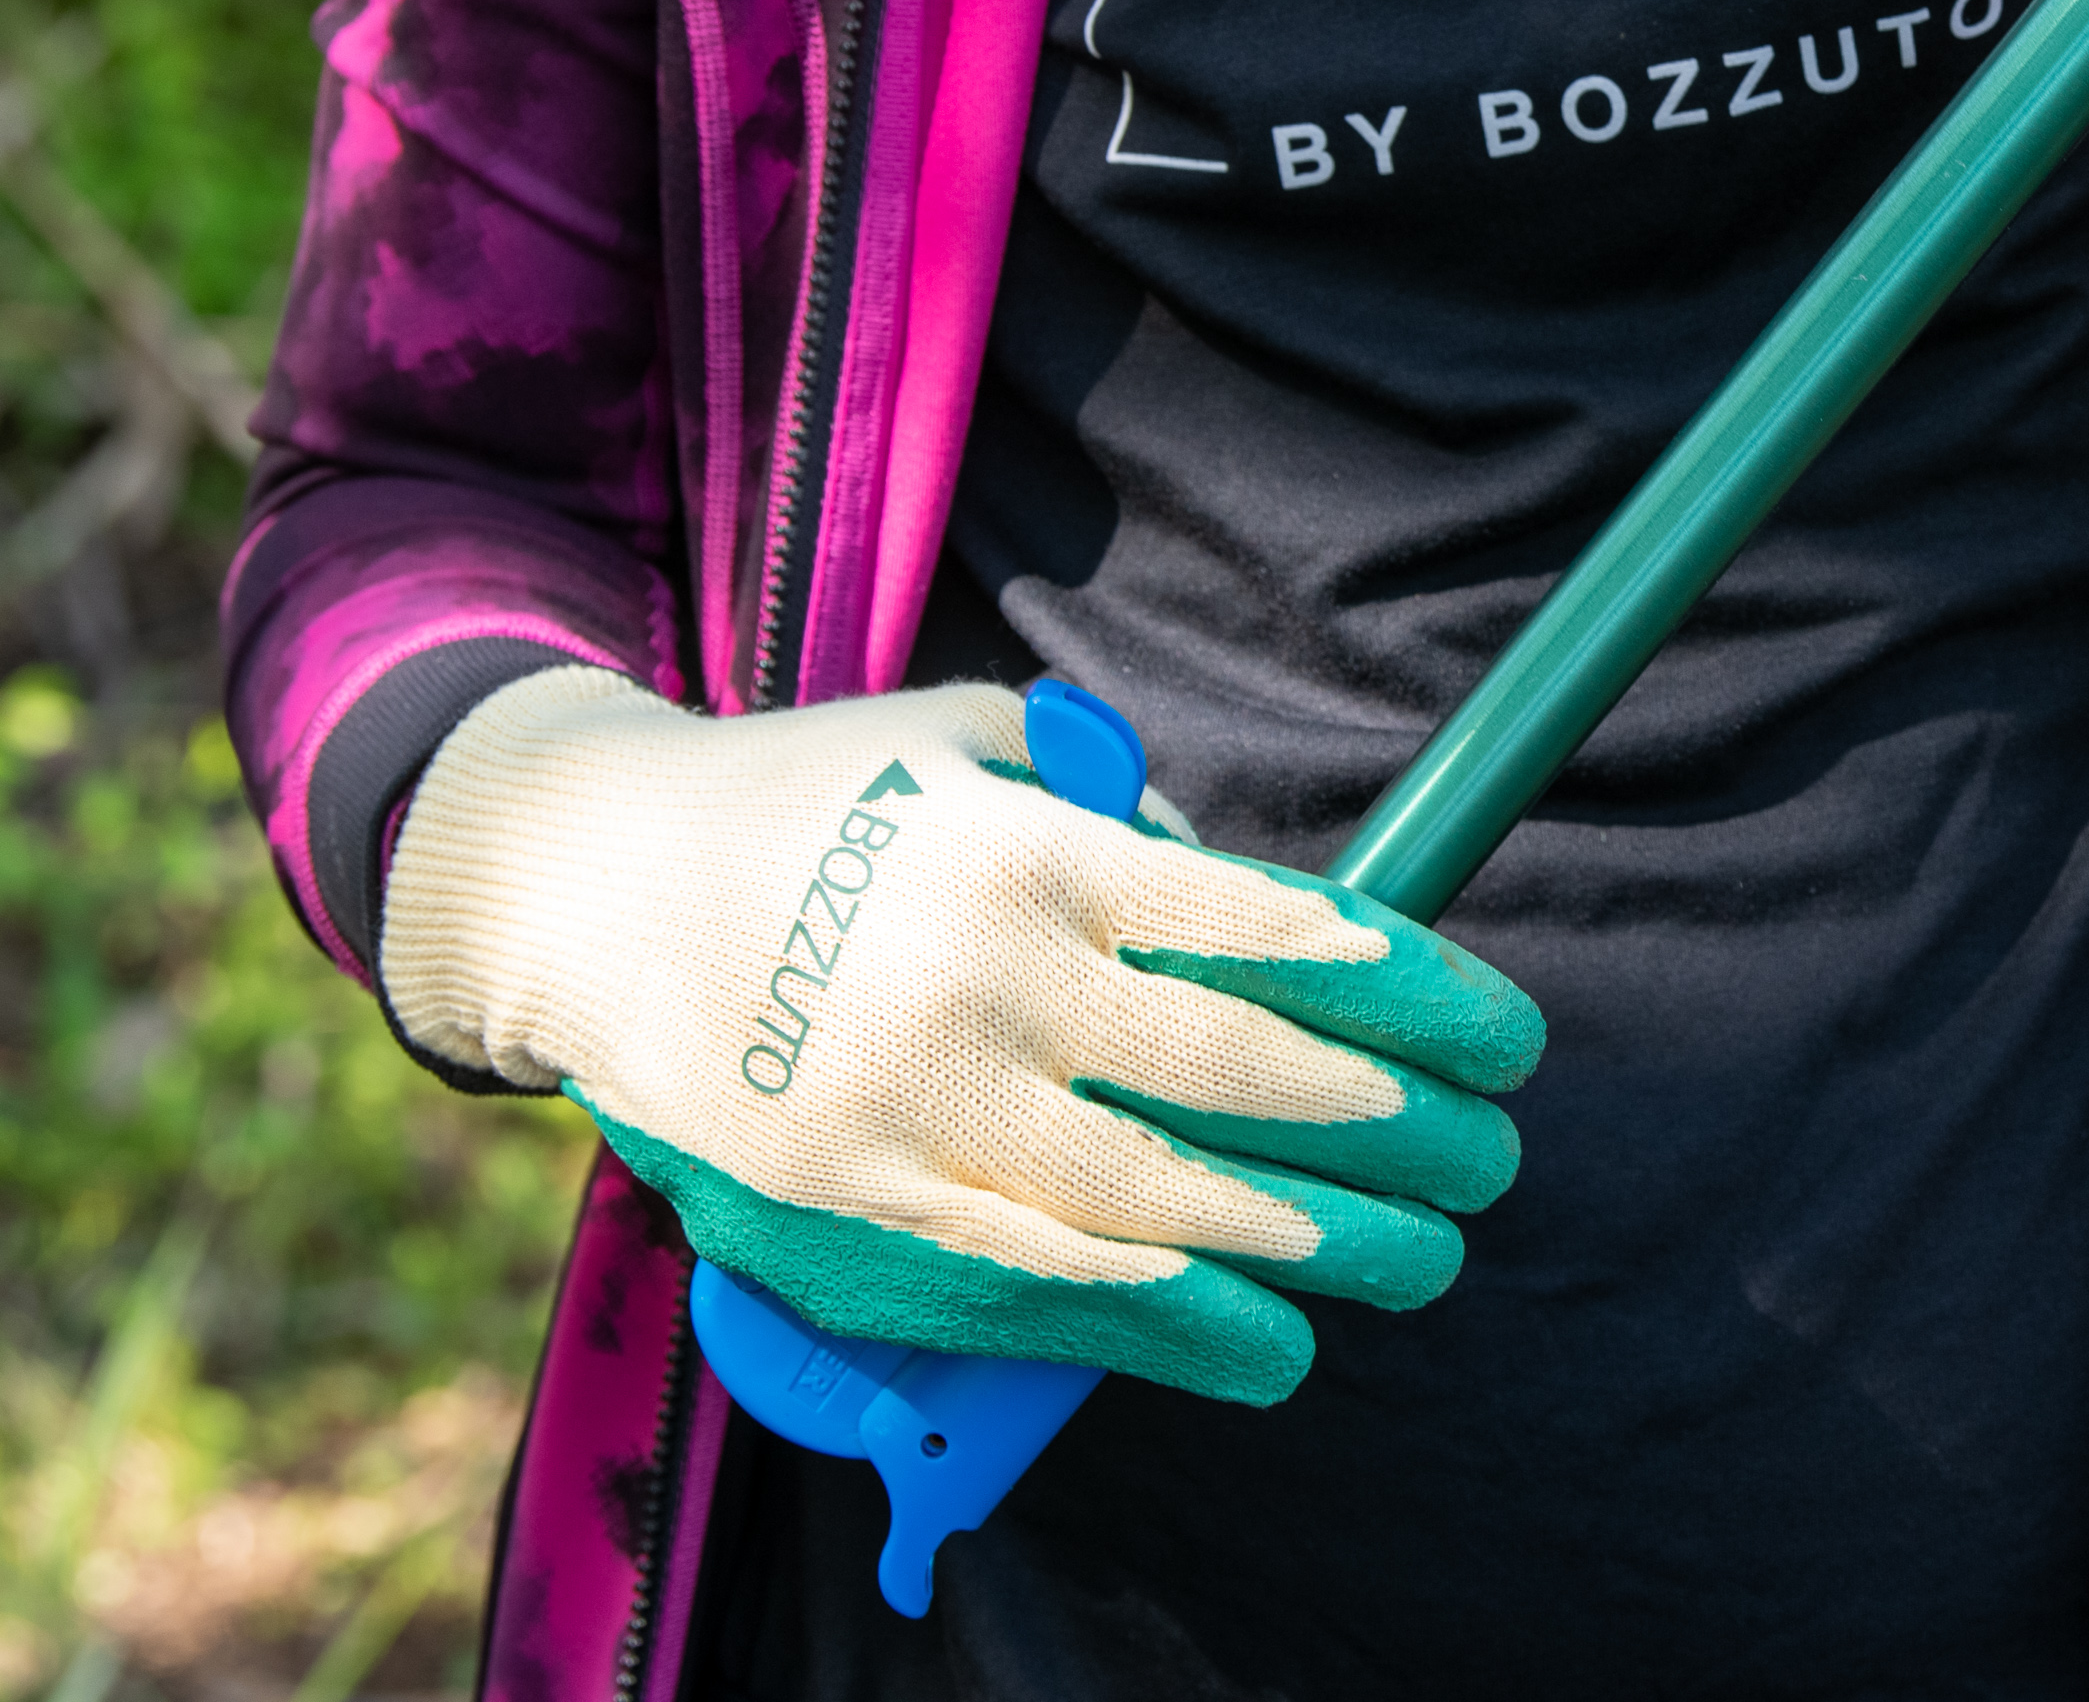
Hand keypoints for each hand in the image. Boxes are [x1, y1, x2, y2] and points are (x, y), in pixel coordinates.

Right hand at [378, 668, 1543, 1404]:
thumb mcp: (973, 748)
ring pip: (1164, 1207)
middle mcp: (984, 987)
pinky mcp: (857, 1221)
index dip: (1411, 994)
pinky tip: (1274, 1341)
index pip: (1270, 935)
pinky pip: (1046, 1295)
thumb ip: (1120, 812)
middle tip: (1494, 1156)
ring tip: (1425, 1258)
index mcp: (1033, 856)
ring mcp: (917, 1117)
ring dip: (1320, 1246)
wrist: (585, 893)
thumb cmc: (815, 807)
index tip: (1503, 1035)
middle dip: (1400, 1129)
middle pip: (1244, 1078)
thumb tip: (1259, 902)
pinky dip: (1177, 1329)